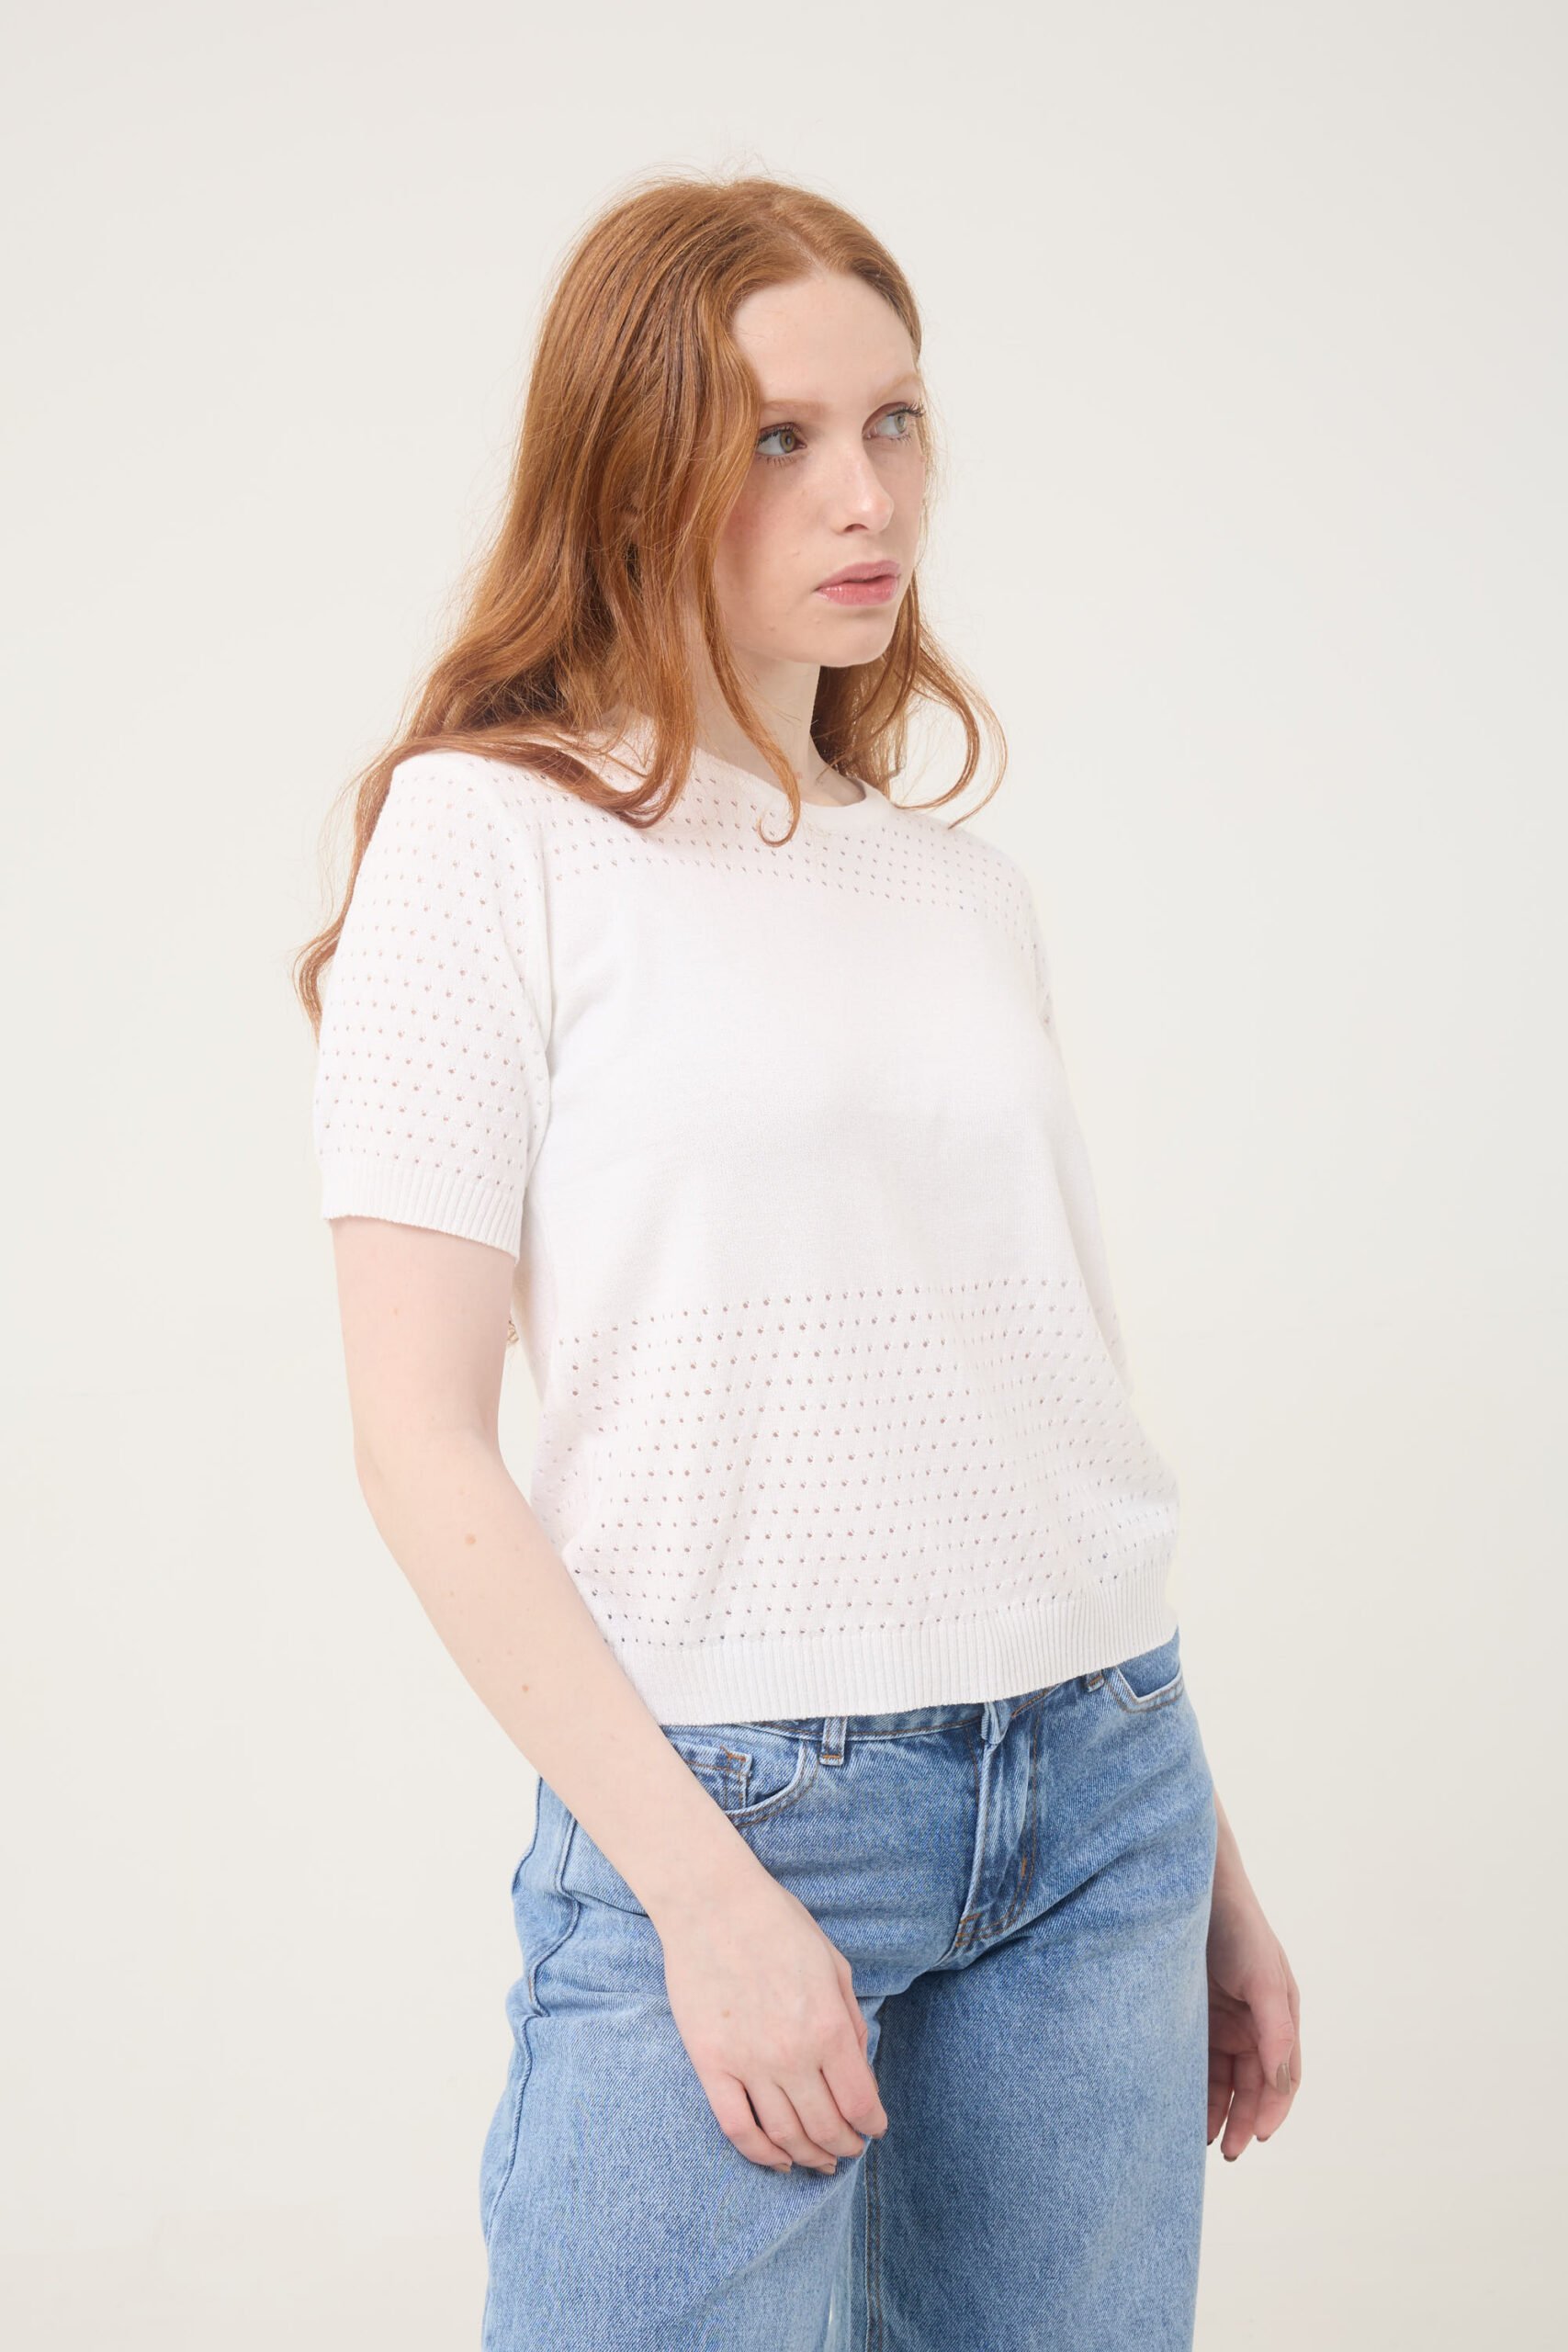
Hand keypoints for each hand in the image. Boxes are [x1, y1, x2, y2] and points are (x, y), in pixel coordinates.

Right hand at [656, 1863, 888, 2173]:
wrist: (712, 1903)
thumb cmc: (777, 1925)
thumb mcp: (834, 1964)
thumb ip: (850, 2021)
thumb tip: (859, 2072)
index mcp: (828, 2026)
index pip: (859, 2104)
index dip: (872, 2125)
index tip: (874, 2129)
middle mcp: (792, 2054)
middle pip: (826, 2128)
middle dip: (844, 2146)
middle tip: (849, 2149)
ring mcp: (748, 2063)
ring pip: (785, 2136)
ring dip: (808, 2156)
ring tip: (819, 2160)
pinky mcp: (710, 2064)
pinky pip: (737, 2128)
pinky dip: (761, 2155)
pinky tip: (777, 2160)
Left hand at [1206, 1874, 1301, 2158]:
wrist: (1188, 1889)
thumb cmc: (1236, 1928)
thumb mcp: (1263, 1978)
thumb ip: (1276, 2028)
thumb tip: (1281, 2082)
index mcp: (1280, 2015)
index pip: (1281, 2076)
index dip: (1271, 2109)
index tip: (1256, 2138)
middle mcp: (1253, 2022)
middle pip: (1252, 2085)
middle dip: (1243, 2121)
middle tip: (1229, 2153)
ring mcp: (1221, 2020)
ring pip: (1223, 2079)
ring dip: (1217, 2111)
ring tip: (1201, 2142)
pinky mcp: (1190, 2016)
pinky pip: (1196, 2061)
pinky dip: (1193, 2088)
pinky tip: (1180, 2110)